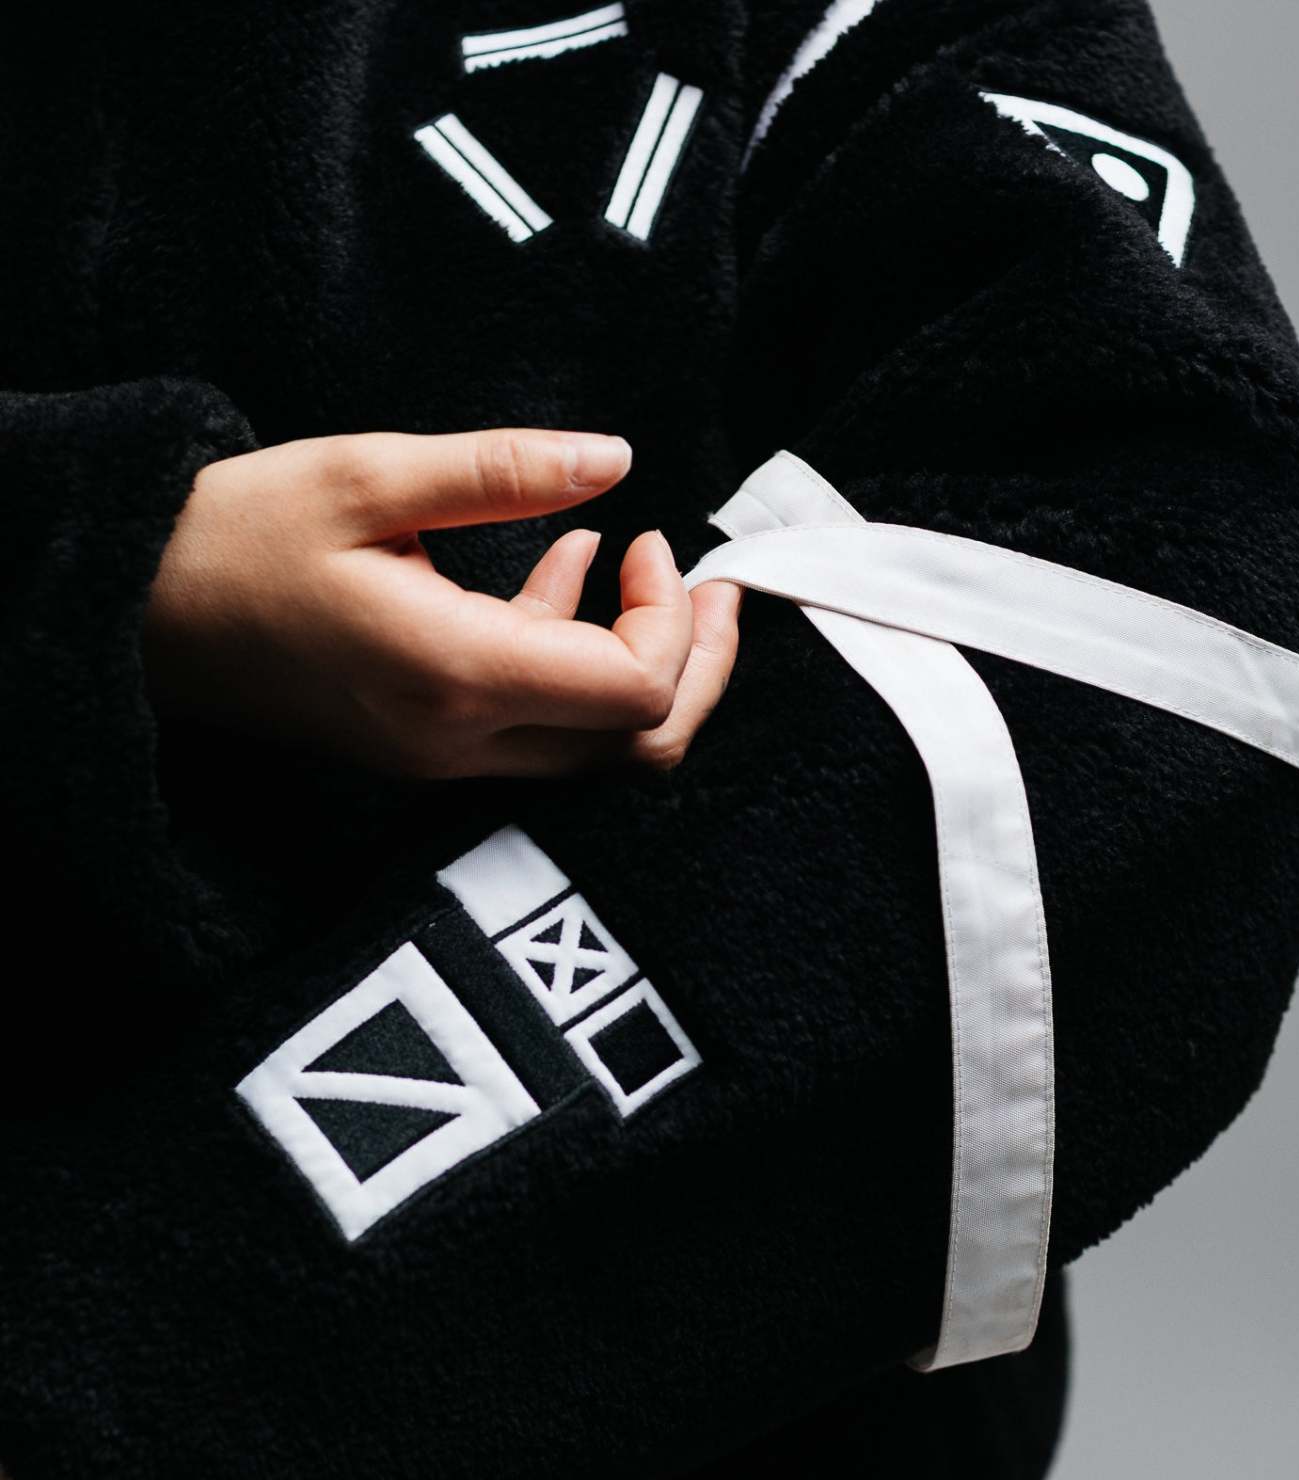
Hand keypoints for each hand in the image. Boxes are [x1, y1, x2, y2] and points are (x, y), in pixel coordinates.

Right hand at [143, 426, 740, 778]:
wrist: (139, 611)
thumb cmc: (238, 537)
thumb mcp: (370, 475)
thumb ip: (504, 472)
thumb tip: (615, 458)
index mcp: (455, 675)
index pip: (632, 694)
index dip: (674, 624)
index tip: (652, 538)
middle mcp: (460, 740)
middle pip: (635, 745)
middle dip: (696, 664)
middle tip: (714, 583)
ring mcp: (444, 757)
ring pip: (594, 749)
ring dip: (641, 663)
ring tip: (649, 563)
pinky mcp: (428, 747)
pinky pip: (537, 729)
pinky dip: (572, 661)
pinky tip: (564, 572)